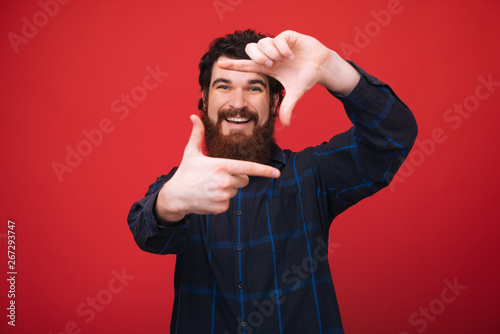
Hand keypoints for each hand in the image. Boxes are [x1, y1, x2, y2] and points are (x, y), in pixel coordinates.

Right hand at [155, 115, 279, 223]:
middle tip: (218, 176)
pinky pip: (230, 202)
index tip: (277, 173)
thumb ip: (197, 134)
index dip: (264, 171)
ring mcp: (224, 196)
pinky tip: (209, 196)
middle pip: (244, 179)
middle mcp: (225, 181)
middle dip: (236, 177)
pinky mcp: (221, 207)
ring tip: (211, 186)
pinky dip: (222, 200)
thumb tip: (193, 116)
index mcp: (221, 166)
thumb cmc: (185, 172)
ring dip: (228, 189)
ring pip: (237, 190)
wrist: (176, 196)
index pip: (248, 168)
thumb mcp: (191, 152)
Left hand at [217, 30, 359, 125]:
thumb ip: (288, 107)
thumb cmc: (306, 77)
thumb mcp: (295, 94)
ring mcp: (278, 44)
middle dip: (258, 57)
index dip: (235, 65)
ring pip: (264, 42)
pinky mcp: (288, 36)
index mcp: (268, 67)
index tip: (221, 65)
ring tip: (285, 61)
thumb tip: (285, 125)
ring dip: (273, 53)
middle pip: (252, 50)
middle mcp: (270, 54)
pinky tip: (291, 55)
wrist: (322, 66)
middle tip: (271, 66)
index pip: (247, 65)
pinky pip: (278, 39)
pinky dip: (283, 49)